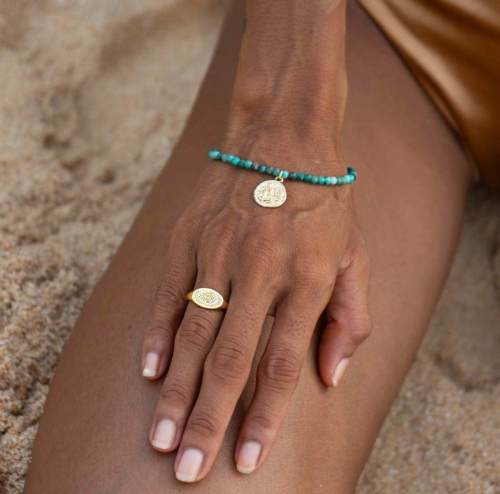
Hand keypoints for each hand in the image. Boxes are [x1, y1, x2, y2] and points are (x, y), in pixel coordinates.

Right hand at [140, 144, 371, 481]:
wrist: (284, 138)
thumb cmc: (325, 204)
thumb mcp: (357, 256)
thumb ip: (350, 319)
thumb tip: (329, 378)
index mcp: (309, 278)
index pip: (283, 363)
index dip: (265, 416)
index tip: (248, 458)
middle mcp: (262, 269)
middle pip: (232, 357)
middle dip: (208, 418)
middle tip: (188, 467)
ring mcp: (221, 250)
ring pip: (195, 331)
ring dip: (175, 388)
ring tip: (161, 435)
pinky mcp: (190, 235)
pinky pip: (169, 291)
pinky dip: (157, 332)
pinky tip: (149, 370)